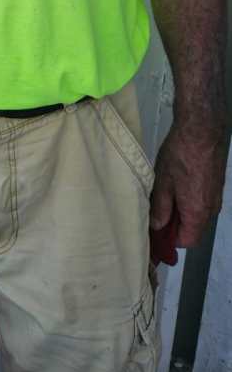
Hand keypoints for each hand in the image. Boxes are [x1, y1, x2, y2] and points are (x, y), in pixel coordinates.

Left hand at [150, 121, 227, 247]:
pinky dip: (189, 199)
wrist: (202, 130)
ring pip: (198, 214)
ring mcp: (216, 197)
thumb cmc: (180, 156)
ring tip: (164, 192)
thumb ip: (160, 207)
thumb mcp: (163, 182)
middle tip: (155, 209)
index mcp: (197, 213)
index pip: (187, 241)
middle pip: (193, 228)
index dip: (169, 239)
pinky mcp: (217, 185)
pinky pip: (202, 201)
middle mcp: (211, 210)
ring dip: (181, 210)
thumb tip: (157, 226)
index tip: (155, 229)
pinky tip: (176, 182)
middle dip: (174, 224)